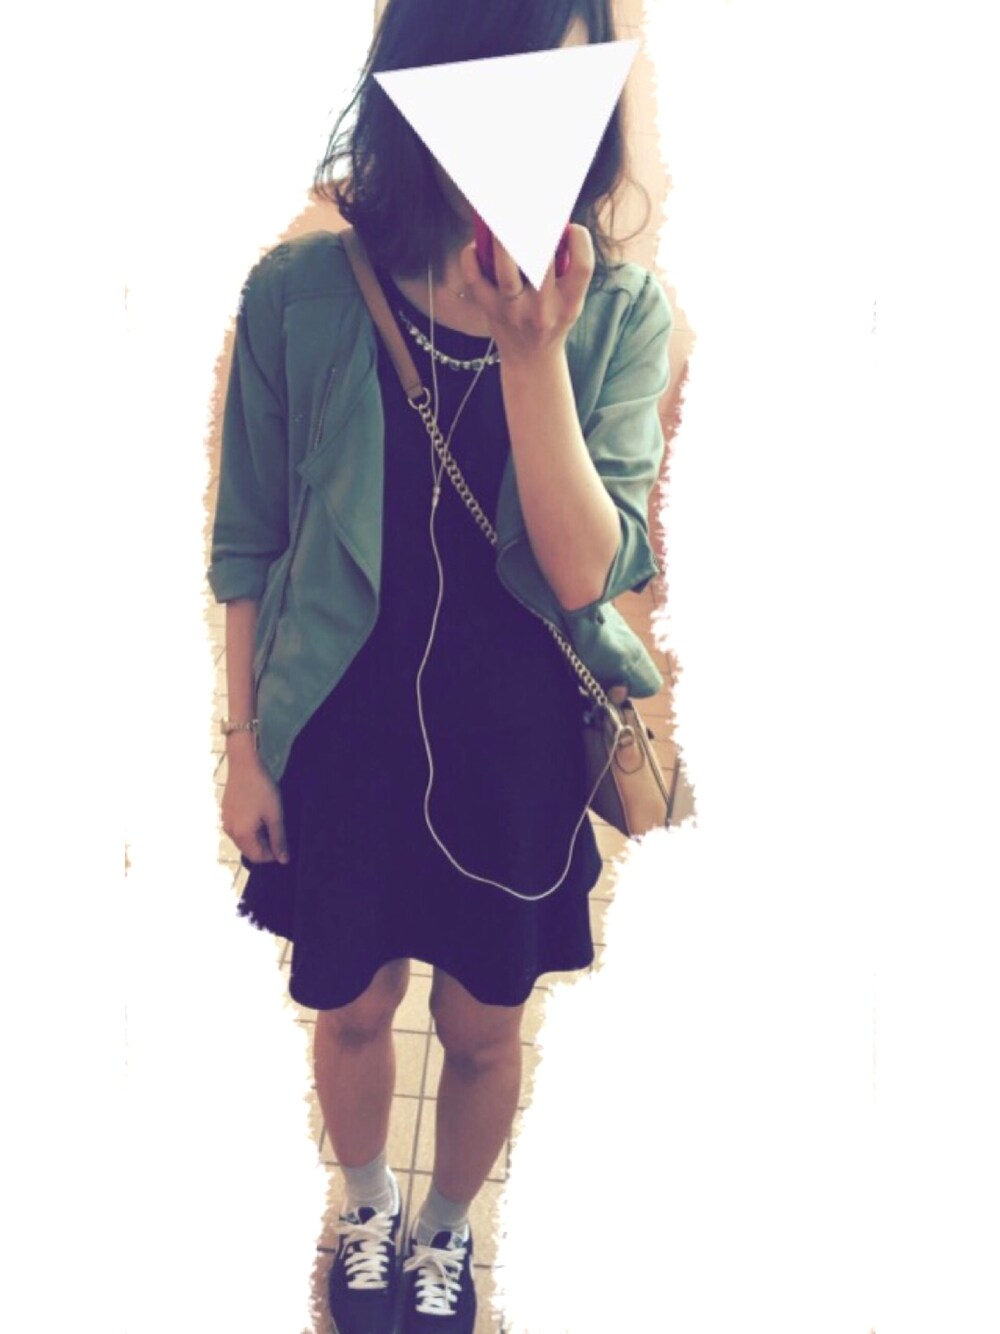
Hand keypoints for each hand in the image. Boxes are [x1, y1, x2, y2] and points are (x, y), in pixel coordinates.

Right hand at [221, 753, 288, 864]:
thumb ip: (279, 839)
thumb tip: (283, 860)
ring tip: (270, 818)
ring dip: (258, 836)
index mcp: (242, 834)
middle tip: (278, 828)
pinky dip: (250, 827)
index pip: (258, 858)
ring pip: (244, 839)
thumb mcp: (275, 815)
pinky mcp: (226, 812)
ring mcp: (226, 821)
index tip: (284, 842)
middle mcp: (230, 831)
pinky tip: (259, 812)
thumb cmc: (261, 788)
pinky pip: (239, 828)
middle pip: (250, 850)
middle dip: (265, 845)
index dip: (274, 854)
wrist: (244, 764)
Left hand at [458, 224, 593, 365]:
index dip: (580, 239)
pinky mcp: (490, 310)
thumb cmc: (552, 319)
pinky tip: (476, 245)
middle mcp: (543, 309)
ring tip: (501, 218)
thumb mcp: (571, 301)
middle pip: (541, 263)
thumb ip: (568, 268)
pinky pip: (474, 278)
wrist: (530, 361)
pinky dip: (471, 257)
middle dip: (536, 231)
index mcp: (570, 303)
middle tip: (529, 209)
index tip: (571, 226)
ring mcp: (514, 311)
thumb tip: (555, 219)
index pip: (583, 266)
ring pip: (506, 271)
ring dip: (502, 240)